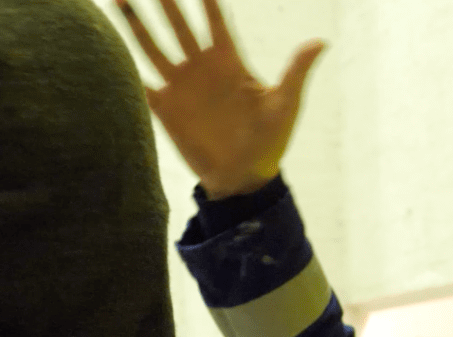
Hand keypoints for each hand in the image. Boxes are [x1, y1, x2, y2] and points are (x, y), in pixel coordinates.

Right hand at [116, 0, 324, 198]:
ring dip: (137, 23)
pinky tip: (105, 47)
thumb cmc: (271, 142)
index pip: (215, 20)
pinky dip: (123, 67)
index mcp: (230, 62)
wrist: (245, 179)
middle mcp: (202, 68)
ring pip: (154, 46)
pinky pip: (139, 82)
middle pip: (180, 25)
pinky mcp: (165, 108)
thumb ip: (297, 71)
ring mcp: (181, 86)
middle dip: (166, 2)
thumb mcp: (286, 104)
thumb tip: (322, 41)